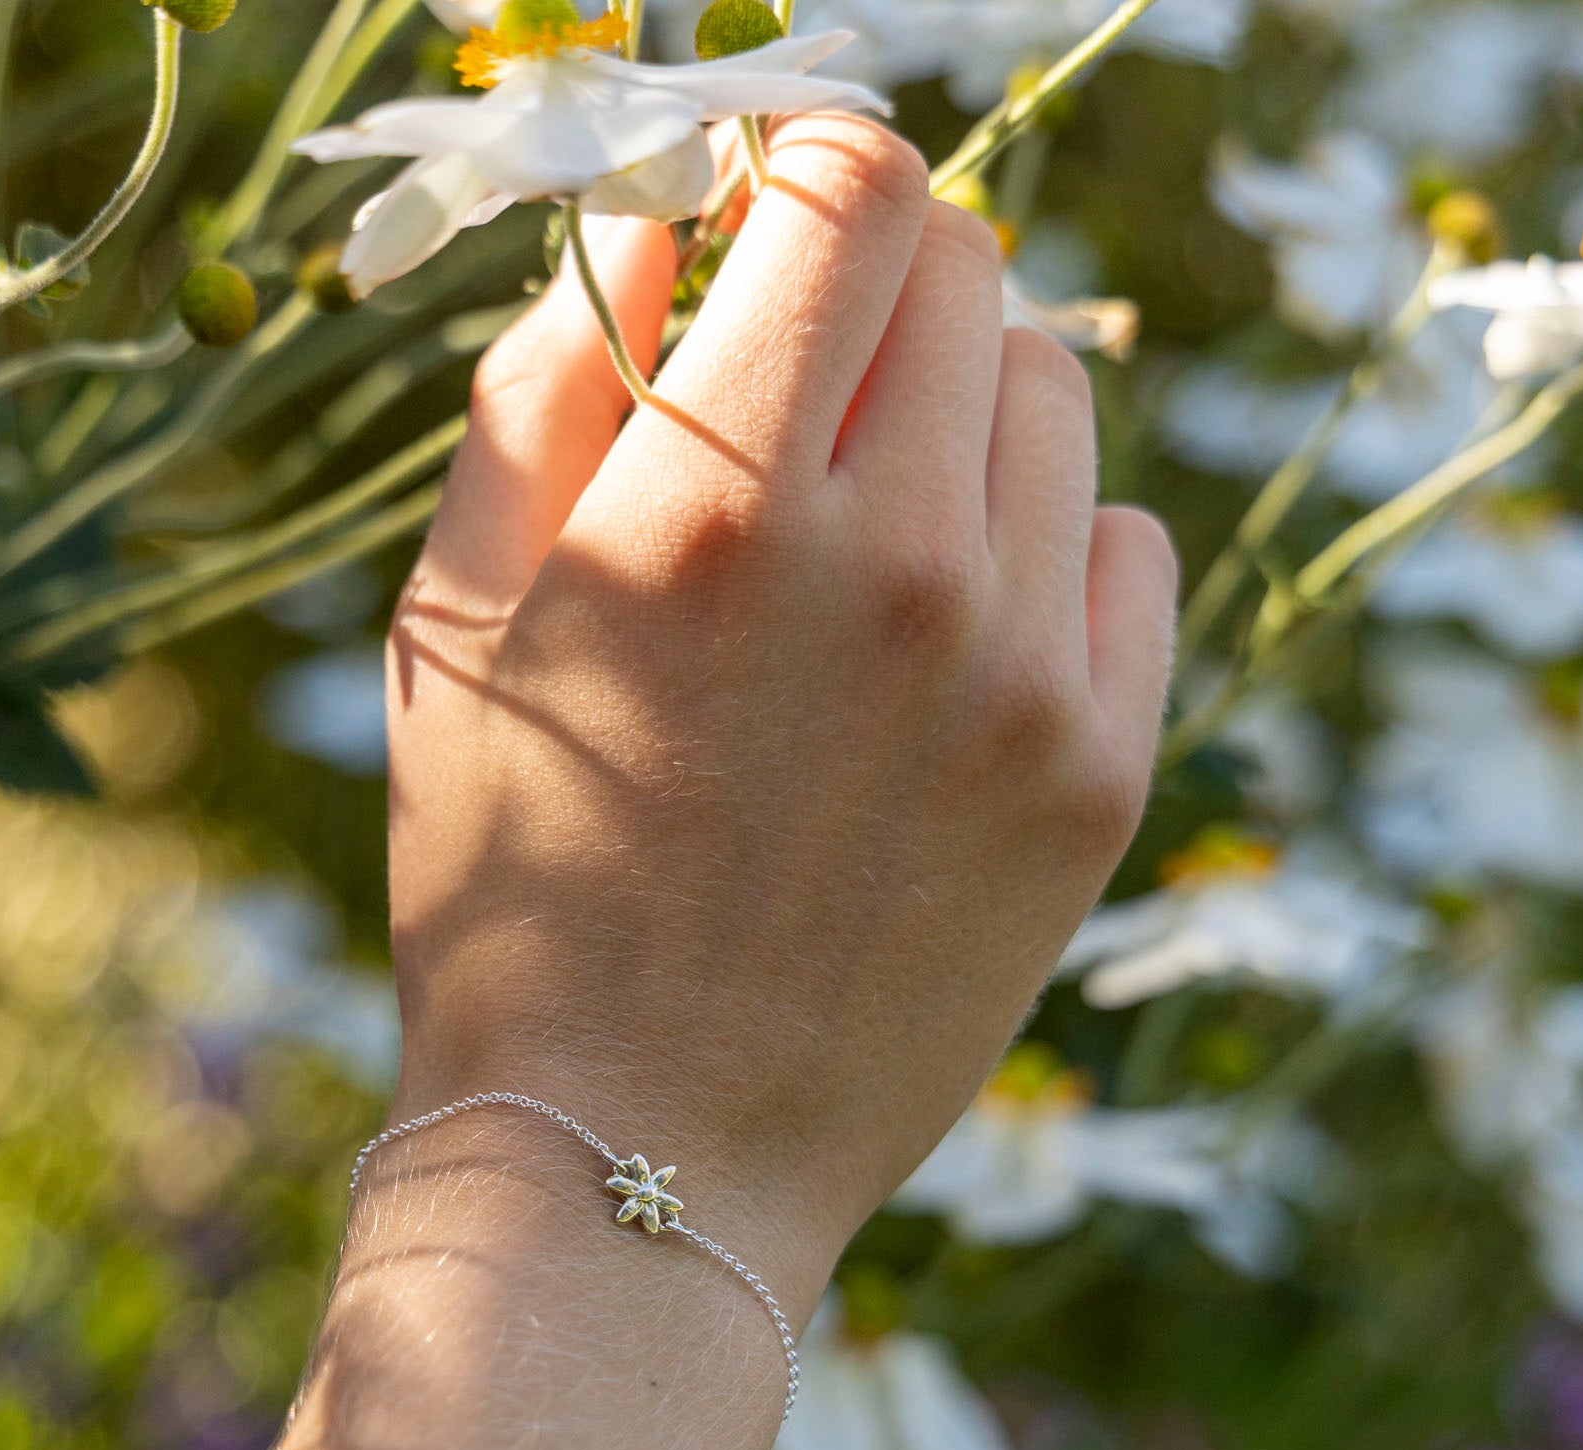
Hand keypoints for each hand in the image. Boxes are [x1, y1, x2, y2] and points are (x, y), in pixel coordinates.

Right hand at [385, 114, 1175, 1299]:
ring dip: (961, 417)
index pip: (853, 184)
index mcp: (717, 501)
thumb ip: (547, 387)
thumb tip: (657, 223)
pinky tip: (956, 645)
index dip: (811, 161)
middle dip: (878, 288)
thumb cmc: (513, 892)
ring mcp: (1025, 673)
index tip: (773, 211)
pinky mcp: (1099, 774)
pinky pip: (1126, 551)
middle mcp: (903, 562)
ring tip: (869, 541)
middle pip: (968, 271)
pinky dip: (1050, 552)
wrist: (636, 1155)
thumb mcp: (457, 626)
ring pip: (1054, 400)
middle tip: (804, 391)